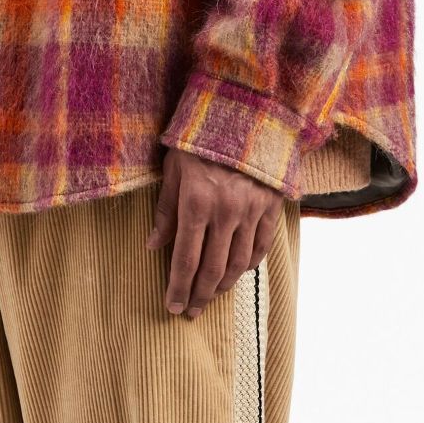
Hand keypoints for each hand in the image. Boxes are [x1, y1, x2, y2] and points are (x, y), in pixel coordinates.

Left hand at [147, 147, 283, 318]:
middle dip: (200, 294)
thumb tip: (153, 246)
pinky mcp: (271, 206)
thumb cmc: (199, 139)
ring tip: (210, 296)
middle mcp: (226, 211)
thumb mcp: (174, 168)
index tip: (172, 307)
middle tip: (191, 311)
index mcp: (197, 201)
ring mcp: (252, 210)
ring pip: (239, 263)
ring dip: (223, 285)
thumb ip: (166, 209)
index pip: (185, 258)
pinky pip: (262, 246)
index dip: (178, 287)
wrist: (245, 111)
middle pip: (213, 268)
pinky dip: (249, 265)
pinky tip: (237, 273)